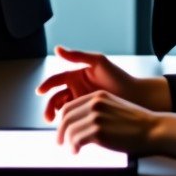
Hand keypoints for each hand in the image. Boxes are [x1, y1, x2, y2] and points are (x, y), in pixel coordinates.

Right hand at [36, 47, 151, 121]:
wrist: (136, 97)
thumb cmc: (118, 77)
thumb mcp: (98, 62)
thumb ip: (77, 56)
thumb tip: (57, 49)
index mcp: (76, 75)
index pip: (56, 80)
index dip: (46, 85)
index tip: (40, 91)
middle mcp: (76, 88)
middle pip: (56, 97)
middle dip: (50, 106)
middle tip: (49, 117)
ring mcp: (82, 101)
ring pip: (63, 108)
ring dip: (57, 115)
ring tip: (58, 124)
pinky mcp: (88, 113)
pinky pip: (75, 117)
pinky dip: (69, 122)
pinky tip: (69, 126)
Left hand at [55, 90, 160, 156]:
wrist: (153, 129)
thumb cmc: (137, 123)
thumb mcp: (114, 107)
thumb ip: (98, 111)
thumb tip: (83, 124)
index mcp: (97, 96)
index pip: (70, 106)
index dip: (63, 119)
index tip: (62, 129)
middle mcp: (94, 104)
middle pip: (66, 116)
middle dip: (60, 131)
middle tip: (59, 141)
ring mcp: (96, 117)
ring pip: (70, 129)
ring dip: (67, 141)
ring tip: (70, 148)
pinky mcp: (99, 132)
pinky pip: (77, 139)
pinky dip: (73, 146)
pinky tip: (76, 151)